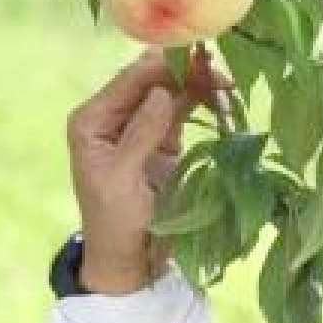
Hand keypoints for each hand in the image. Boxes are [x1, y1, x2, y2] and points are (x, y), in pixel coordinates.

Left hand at [65, 46, 231, 293]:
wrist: (129, 259)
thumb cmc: (115, 223)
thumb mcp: (121, 181)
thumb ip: (139, 135)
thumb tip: (161, 91)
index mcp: (92, 120)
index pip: (130, 80)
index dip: (165, 67)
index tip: (201, 63)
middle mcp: (112, 114)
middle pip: (153, 77)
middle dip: (188, 71)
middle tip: (224, 76)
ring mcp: (139, 122)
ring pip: (173, 88)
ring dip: (201, 85)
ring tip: (230, 88)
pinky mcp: (162, 135)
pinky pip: (185, 107)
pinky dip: (205, 101)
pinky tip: (225, 102)